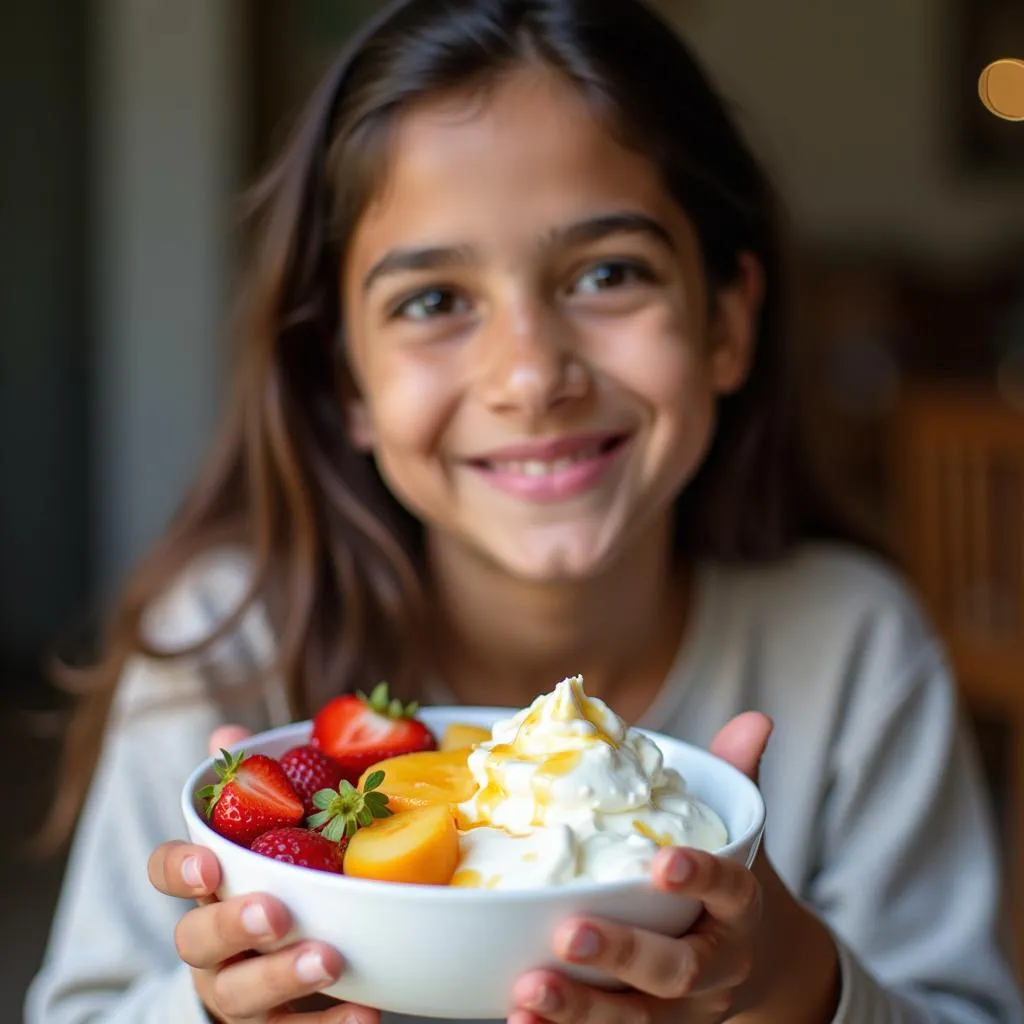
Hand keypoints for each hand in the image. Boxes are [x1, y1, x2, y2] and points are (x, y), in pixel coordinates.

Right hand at [149, 726, 379, 1023]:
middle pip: (198, 940)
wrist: (275, 959)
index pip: (165, 872)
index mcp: (206, 885)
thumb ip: (249, 781)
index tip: (211, 863)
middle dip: (234, 925)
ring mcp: (238, 988)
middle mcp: (210, 941)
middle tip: (277, 912)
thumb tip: (230, 736)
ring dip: (284, 978)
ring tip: (331, 960)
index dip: (179, 869)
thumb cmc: (272, 874)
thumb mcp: (264, 825)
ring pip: (241, 994)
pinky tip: (367, 1012)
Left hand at [509, 712, 833, 1023]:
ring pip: (639, 1018)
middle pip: (677, 970)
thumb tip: (756, 718)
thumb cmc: (726, 886)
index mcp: (737, 908)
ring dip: (583, 1007)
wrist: (755, 966)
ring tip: (529, 988)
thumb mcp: (738, 833)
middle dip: (624, 954)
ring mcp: (684, 1010)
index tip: (663, 863)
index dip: (701, 879)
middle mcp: (715, 965)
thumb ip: (737, 775)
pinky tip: (518, 1017)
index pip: (730, 892)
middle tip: (571, 933)